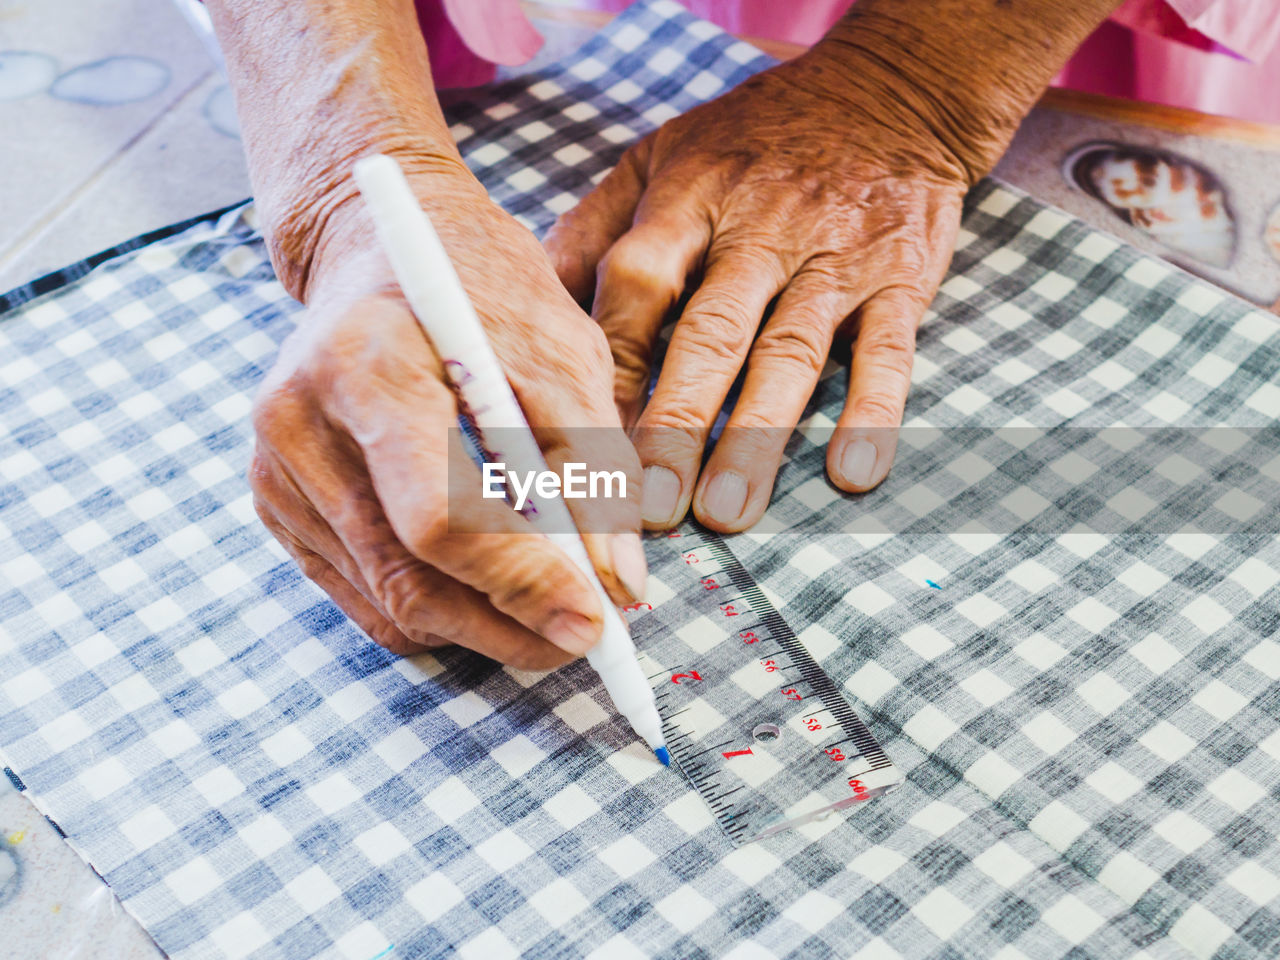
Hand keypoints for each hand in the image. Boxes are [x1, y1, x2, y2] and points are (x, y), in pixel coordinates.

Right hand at [250, 160, 646, 668]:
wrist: (377, 248)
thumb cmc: (479, 286)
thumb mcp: (560, 348)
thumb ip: (595, 466)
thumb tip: (619, 585)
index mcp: (367, 365)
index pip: (436, 516)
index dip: (519, 582)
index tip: (592, 621)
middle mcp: (298, 423)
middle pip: (406, 577)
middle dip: (506, 625)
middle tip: (583, 638)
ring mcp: (276, 469)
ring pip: (386, 601)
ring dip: (477, 626)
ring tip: (545, 609)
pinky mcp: (277, 502)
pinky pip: (363, 593)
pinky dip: (434, 606)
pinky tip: (483, 583)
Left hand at [546, 43, 970, 531]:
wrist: (890, 93)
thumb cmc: (757, 136)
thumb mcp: (663, 154)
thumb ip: (599, 225)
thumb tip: (534, 296)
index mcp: (691, 200)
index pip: (638, 284)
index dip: (612, 361)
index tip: (583, 434)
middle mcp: (760, 232)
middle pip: (710, 335)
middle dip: (676, 424)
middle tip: (647, 505)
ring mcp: (833, 258)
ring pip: (790, 356)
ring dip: (758, 438)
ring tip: (726, 512)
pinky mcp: (899, 281)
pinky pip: (888, 353)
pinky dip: (873, 412)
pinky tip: (853, 474)